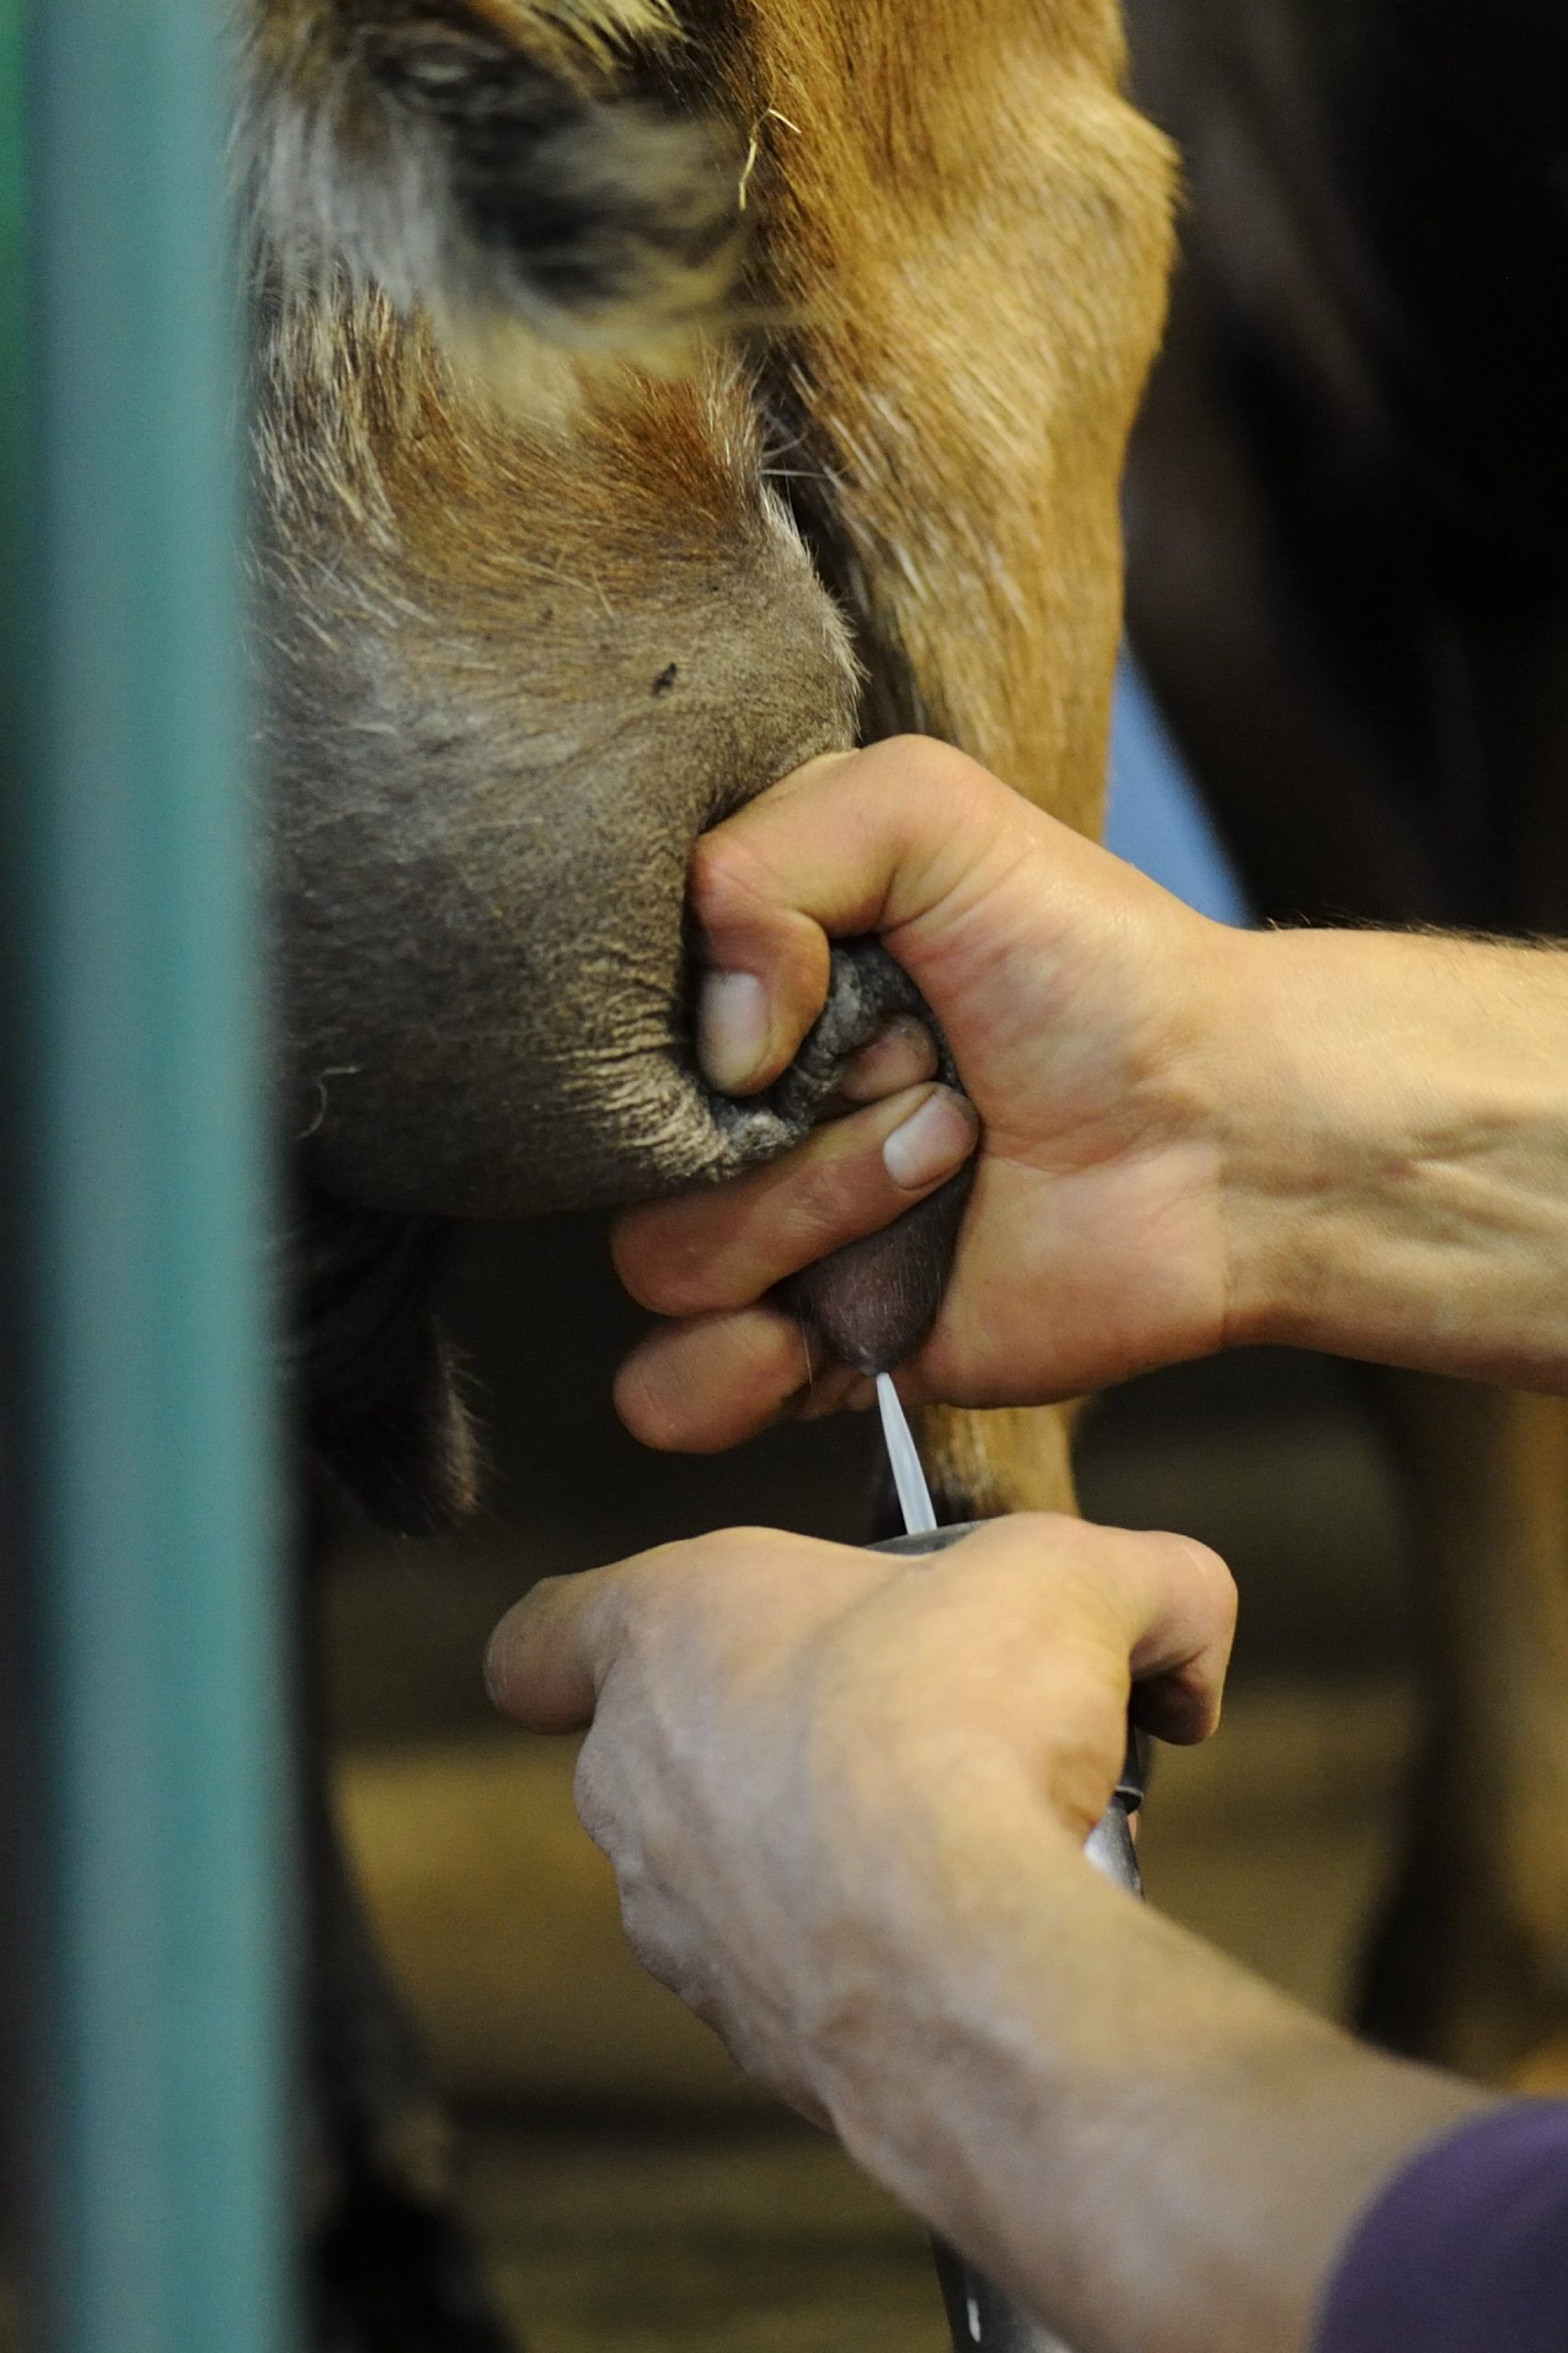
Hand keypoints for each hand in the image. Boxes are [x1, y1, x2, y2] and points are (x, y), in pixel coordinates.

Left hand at [486, 1517, 1480, 2352]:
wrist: (961, 1955)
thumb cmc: (964, 1730)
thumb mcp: (1084, 1580)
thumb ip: (1147, 1579)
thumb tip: (1184, 1629)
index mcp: (666, 1630)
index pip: (542, 1635)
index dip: (593, 1633)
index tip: (665, 1638)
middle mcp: (633, 1778)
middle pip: (675, 1736)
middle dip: (788, 1722)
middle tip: (914, 1717)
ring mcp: (673, 1918)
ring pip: (730, 1862)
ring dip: (827, 1843)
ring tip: (964, 1834)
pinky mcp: (739, 2028)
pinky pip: (790, 1967)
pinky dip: (860, 1949)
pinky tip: (961, 1929)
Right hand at [612, 736, 1244, 1449]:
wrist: (1229, 1131)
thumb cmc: (1092, 964)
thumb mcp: (924, 812)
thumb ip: (759, 857)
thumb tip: (710, 1047)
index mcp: (745, 994)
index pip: (600, 1027)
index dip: (693, 1021)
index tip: (814, 1011)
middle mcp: (743, 1118)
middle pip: (623, 1158)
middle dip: (783, 1132)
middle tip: (932, 1089)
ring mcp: (775, 1241)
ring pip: (657, 1266)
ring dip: (805, 1223)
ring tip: (947, 1170)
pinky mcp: (816, 1352)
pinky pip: (668, 1394)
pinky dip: (719, 1376)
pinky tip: (808, 1339)